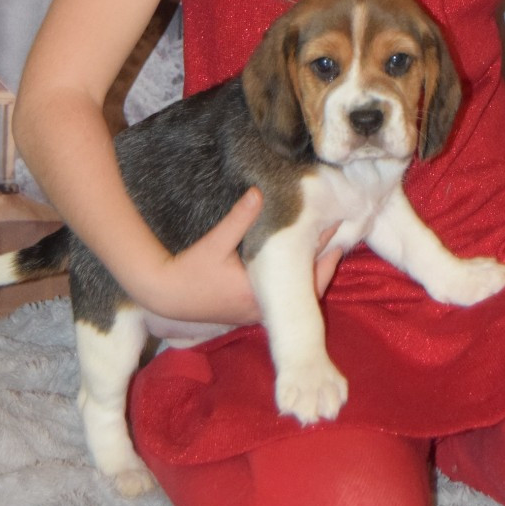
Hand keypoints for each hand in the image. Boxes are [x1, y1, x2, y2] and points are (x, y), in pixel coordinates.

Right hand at [140, 191, 343, 323]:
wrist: (164, 296)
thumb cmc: (188, 270)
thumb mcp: (214, 243)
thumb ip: (238, 219)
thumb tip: (258, 192)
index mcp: (259, 294)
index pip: (304, 274)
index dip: (323, 249)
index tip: (338, 226)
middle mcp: (261, 309)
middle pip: (307, 289)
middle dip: (324, 262)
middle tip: (341, 234)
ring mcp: (255, 313)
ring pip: (295, 296)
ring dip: (310, 272)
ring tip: (327, 246)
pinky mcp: (248, 311)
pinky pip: (281, 298)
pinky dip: (294, 281)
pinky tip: (300, 263)